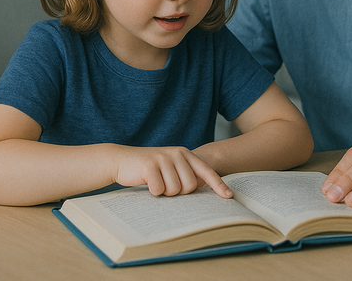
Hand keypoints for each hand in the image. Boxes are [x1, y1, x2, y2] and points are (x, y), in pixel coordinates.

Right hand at [114, 146, 232, 198]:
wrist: (122, 160)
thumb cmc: (149, 169)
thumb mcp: (170, 167)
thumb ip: (186, 173)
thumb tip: (204, 185)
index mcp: (185, 154)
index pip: (206, 171)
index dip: (218, 185)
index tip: (229, 197)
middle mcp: (177, 153)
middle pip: (190, 186)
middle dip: (179, 192)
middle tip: (166, 185)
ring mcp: (163, 158)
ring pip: (175, 190)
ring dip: (165, 192)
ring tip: (156, 182)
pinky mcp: (150, 165)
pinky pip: (159, 189)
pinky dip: (153, 191)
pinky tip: (146, 182)